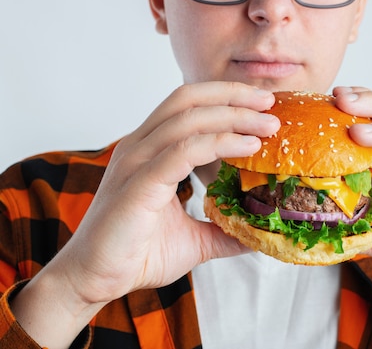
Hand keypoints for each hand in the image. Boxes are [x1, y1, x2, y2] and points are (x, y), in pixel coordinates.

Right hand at [11, 82, 280, 347]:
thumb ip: (223, 231)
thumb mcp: (194, 239)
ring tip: (269, 124)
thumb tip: (256, 235)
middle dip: (233, 96)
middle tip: (271, 104)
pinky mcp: (139, 184)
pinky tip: (248, 146)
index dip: (225, 97)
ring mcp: (137, 162)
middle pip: (189, 101)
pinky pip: (184, 151)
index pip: (188, 105)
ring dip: (234, 117)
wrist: (94, 280)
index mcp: (149, 150)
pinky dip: (220, 143)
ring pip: (189, 120)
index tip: (262, 104)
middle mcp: (140, 147)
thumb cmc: (137, 254)